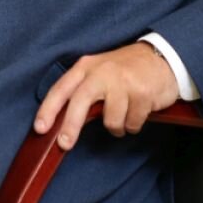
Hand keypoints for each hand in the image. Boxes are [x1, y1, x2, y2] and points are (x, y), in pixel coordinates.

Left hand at [33, 43, 179, 150]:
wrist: (162, 58)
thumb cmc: (125, 70)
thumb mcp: (99, 73)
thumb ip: (82, 93)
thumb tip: (61, 124)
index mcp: (86, 67)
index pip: (62, 88)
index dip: (48, 109)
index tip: (40, 129)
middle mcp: (102, 72)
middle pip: (80, 101)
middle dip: (70, 126)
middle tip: (65, 144)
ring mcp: (123, 82)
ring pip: (111, 121)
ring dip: (118, 126)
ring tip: (125, 112)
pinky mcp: (142, 93)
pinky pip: (132, 124)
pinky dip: (134, 123)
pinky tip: (139, 109)